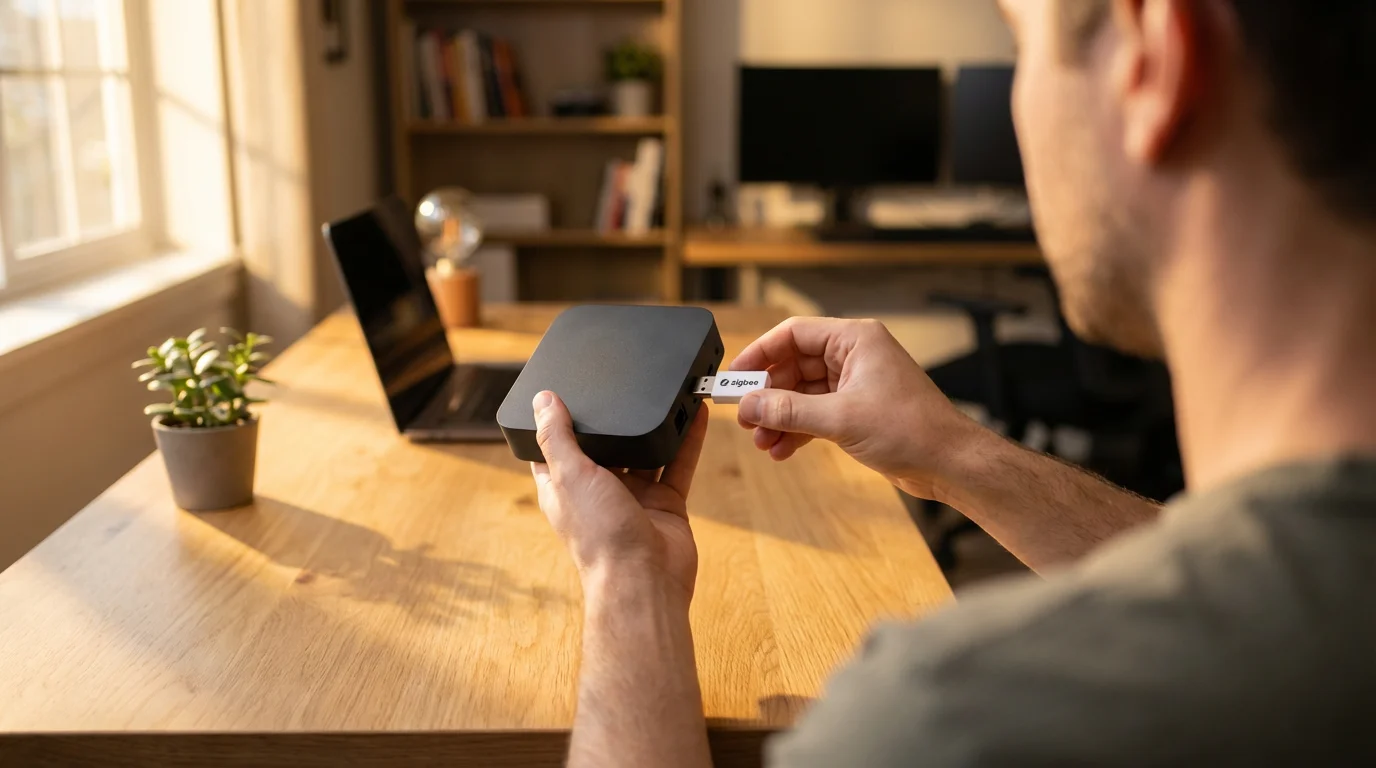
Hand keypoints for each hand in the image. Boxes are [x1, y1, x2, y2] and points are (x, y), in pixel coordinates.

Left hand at [530, 391, 708, 600]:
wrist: (645, 581)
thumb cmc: (600, 538)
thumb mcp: (569, 476)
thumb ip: (556, 437)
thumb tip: (541, 399)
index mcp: (565, 486)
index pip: (555, 447)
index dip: (558, 420)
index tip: (565, 390)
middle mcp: (598, 491)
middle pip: (606, 446)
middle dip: (614, 420)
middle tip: (623, 380)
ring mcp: (633, 497)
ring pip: (645, 452)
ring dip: (654, 426)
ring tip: (664, 391)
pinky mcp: (665, 504)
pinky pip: (678, 465)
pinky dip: (687, 441)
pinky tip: (695, 414)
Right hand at [731, 317, 984, 500]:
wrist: (950, 464)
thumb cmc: (912, 430)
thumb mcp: (841, 419)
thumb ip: (789, 410)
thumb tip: (750, 405)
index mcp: (855, 340)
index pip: (794, 334)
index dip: (760, 353)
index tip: (735, 377)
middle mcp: (854, 356)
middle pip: (794, 365)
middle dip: (768, 394)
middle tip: (745, 417)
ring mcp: (856, 384)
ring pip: (802, 394)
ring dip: (780, 417)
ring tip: (762, 441)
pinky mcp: (857, 411)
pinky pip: (815, 414)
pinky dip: (797, 430)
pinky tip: (781, 450)